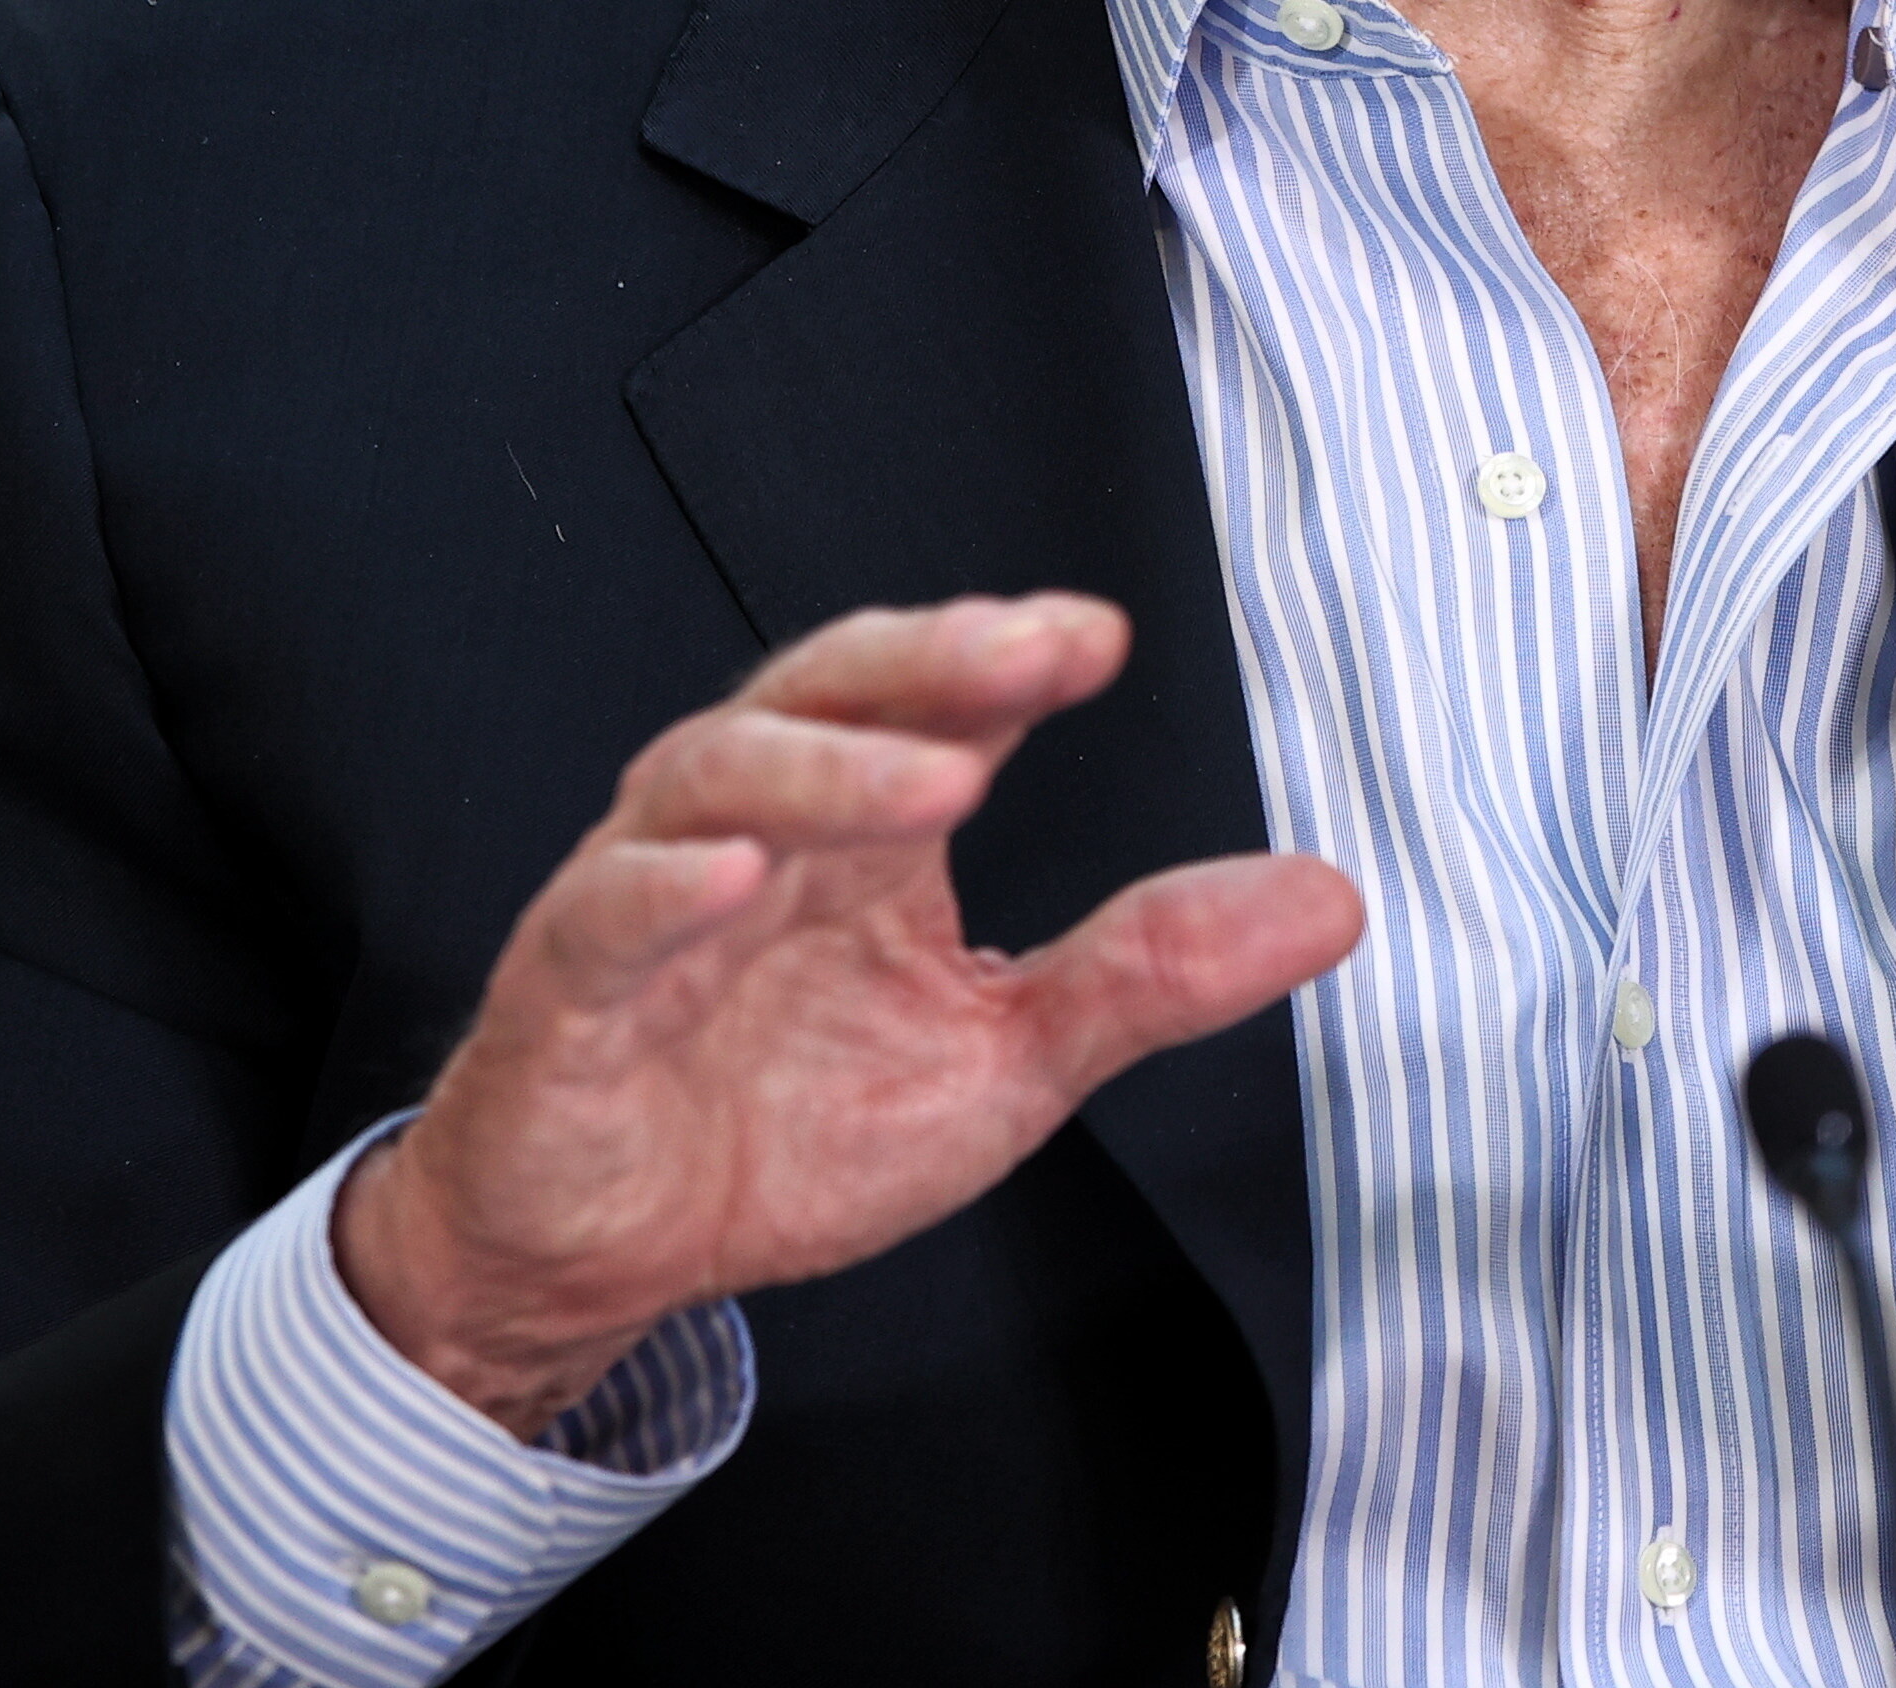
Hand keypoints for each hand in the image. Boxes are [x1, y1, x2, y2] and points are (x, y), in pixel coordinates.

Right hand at [335, 594, 1362, 1429]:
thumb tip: (1330, 900)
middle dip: (931, 659)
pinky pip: (605, 914)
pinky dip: (663, 887)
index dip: (1010, 654)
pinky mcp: (565, 988)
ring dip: (829, 771)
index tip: (1101, 637)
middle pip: (829, 690)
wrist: (615, 1257)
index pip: (940, 699)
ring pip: (719, 774)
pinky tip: (732, 877)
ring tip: (940, 778)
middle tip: (1033, 651)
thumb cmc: (790, 1128)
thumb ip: (1150, 973)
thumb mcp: (1006, 1062)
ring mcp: (652, 892)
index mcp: (864, 827)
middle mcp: (756, 823)